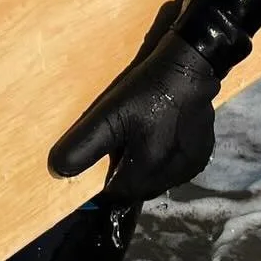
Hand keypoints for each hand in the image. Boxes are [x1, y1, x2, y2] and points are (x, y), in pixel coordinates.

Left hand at [48, 32, 218, 202]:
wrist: (190, 66)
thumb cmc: (148, 91)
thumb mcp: (109, 115)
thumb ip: (83, 146)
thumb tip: (58, 171)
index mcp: (150, 173)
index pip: (117, 193)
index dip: (105, 175)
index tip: (106, 151)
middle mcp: (174, 178)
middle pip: (137, 187)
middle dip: (126, 169)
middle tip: (122, 137)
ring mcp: (191, 167)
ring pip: (156, 178)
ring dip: (145, 164)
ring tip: (141, 132)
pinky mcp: (202, 155)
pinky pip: (174, 167)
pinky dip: (163, 157)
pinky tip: (160, 132)